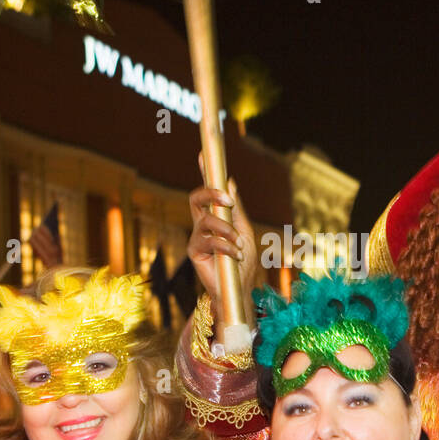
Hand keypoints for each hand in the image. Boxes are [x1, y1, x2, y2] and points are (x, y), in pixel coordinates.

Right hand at [187, 167, 258, 321]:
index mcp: (215, 215)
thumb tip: (230, 181)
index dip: (204, 172)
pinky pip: (208, 240)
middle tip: (228, 199)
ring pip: (206, 220)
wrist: (241, 286)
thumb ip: (235, 208)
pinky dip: (225, 245)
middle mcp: (202, 224)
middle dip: (211, 193)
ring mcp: (197, 237)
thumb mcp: (244, 229)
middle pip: (196, 198)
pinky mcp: (195, 252)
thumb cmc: (243, 259)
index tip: (204, 154)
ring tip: (238, 244)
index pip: (207, 190)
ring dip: (226, 230)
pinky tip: (235, 254)